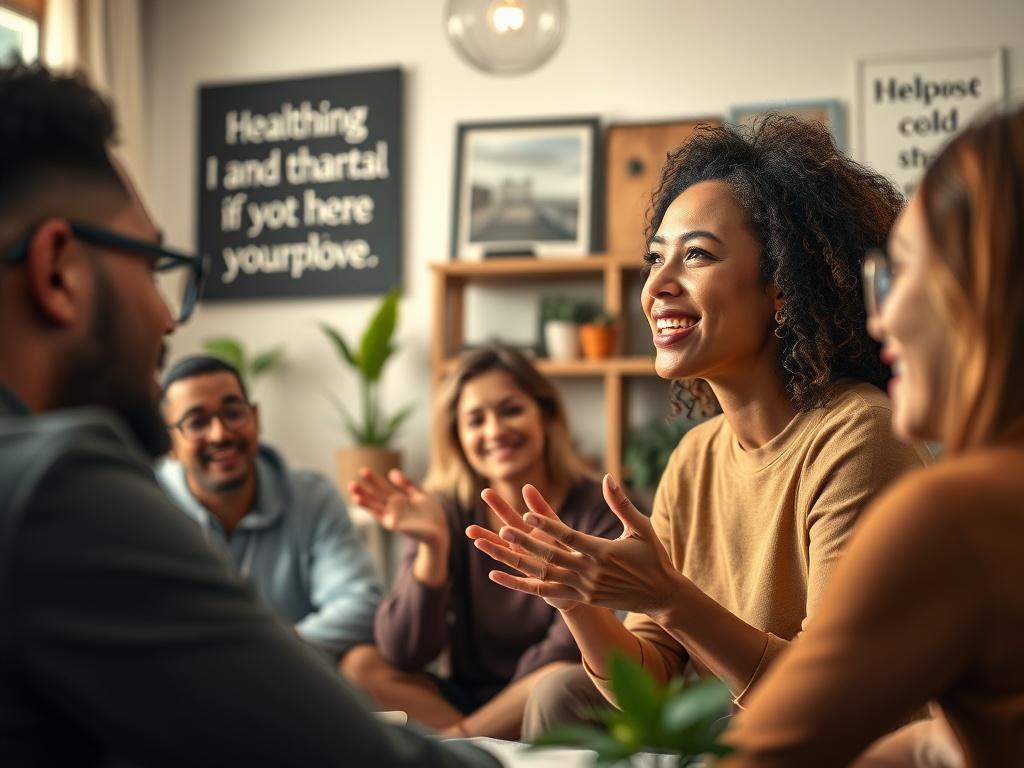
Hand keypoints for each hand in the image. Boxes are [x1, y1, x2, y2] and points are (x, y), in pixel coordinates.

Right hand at [349, 468, 447, 548]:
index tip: (362, 470)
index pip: (382, 487)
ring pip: (375, 506)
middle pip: (375, 496)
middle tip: (351, 482)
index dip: (372, 479)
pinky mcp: (394, 524)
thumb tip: (391, 472)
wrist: (440, 530)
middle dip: (364, 489)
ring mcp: (393, 516)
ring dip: (364, 500)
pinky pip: (380, 516)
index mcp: (398, 499)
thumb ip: (407, 483)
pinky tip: (363, 504)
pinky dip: (371, 510)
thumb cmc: (431, 513)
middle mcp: (393, 507)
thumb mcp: (419, 493)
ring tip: (353, 492)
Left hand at [471, 475, 682, 617]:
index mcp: (604, 552)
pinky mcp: (581, 598)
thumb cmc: (653, 557)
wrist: (661, 595)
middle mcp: (591, 572)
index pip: (570, 537)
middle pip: (552, 556)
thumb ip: (621, 503)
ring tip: (497, 547)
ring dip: (519, 561)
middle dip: (525, 542)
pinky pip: (545, 592)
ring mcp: (584, 587)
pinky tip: (499, 575)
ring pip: (544, 574)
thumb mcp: (641, 527)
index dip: (548, 526)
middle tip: (502, 529)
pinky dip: (521, 584)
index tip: (527, 513)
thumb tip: (608, 477)